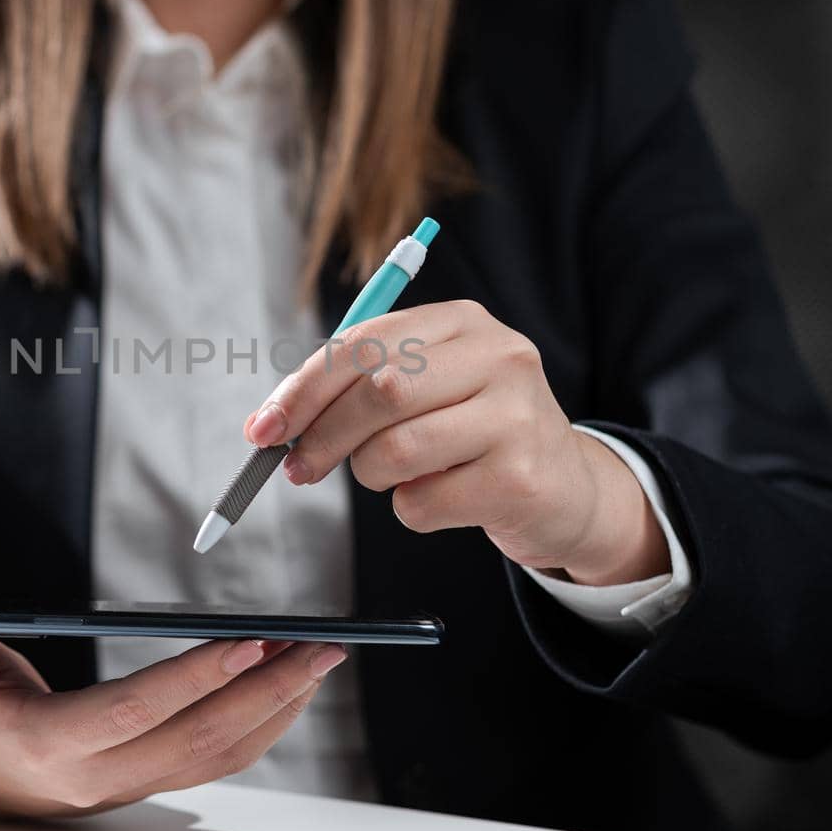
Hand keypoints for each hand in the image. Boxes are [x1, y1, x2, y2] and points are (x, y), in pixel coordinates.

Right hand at [0, 629, 345, 817]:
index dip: (194, 677)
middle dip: (267, 690)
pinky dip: (267, 722)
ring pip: (223, 753)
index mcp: (54, 746)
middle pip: (201, 737)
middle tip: (318, 643)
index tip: (248, 639)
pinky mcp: (156, 777)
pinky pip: (223, 757)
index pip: (137, 710)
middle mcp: (104, 774)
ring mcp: (136, 782)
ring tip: (321, 656)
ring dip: (280, 706)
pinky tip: (292, 684)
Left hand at [245, 299, 665, 585]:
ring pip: (395, 451)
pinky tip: (440, 498)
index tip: (264, 428)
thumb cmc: (475, 433)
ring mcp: (517, 416)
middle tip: (296, 468)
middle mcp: (499, 357)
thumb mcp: (429, 387)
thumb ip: (359, 386)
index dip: (304, 388)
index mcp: (464, 322)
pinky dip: (410, 509)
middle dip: (323, 435)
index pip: (365, 343)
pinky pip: (422, 502)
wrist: (566, 488)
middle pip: (379, 392)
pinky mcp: (520, 478)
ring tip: (392, 476)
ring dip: (370, 475)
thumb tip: (273, 421)